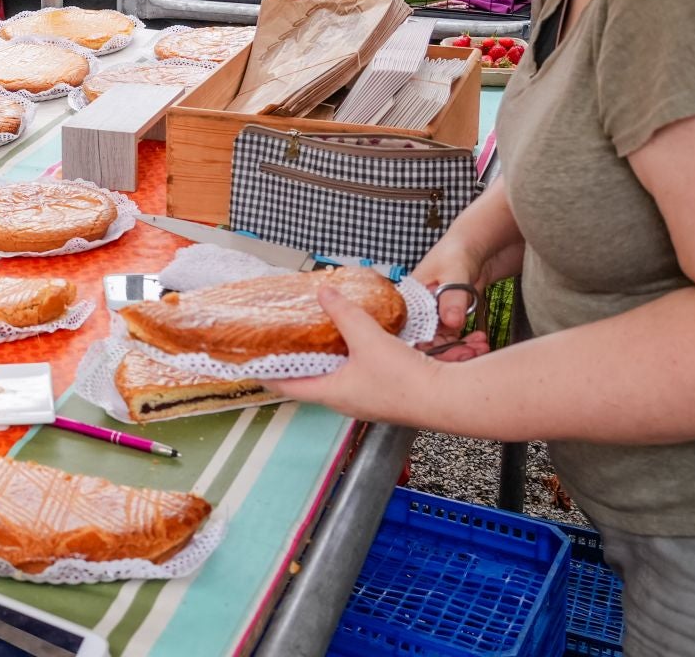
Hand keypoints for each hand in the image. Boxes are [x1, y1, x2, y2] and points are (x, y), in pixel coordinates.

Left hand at [262, 284, 450, 422]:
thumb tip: (325, 292)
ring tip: (312, 338)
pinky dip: (346, 360)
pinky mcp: (383, 395)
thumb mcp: (367, 338)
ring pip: (334, 379)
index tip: (249, 366)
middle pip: (309, 383)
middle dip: (294, 364)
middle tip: (281, 344)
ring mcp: (364, 400)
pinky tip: (353, 343)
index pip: (287, 387)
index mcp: (332, 393)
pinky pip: (355, 376)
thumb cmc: (405, 380)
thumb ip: (344, 314)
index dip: (266, 375)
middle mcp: (344, 401)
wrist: (445, 399)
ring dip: (321, 361)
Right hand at [410, 236, 494, 362]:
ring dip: (461, 351)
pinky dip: (467, 344)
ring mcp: (434, 315)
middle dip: (448, 352)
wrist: (478, 245)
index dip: (426, 346)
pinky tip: (481, 342)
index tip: (449, 354)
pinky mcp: (449, 318)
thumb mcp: (455, 271)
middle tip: (470, 354)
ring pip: (441, 343)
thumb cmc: (458, 250)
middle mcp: (418, 309)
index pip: (409, 331)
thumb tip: (451, 322)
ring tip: (480, 347)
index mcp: (409, 298)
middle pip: (424, 342)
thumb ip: (453, 296)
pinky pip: (454, 339)